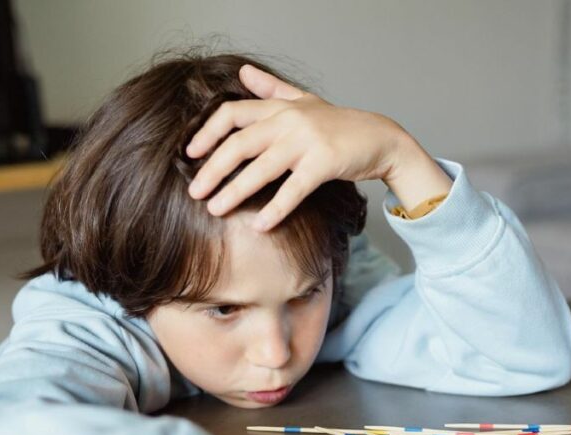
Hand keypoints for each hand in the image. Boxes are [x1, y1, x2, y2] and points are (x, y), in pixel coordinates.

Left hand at [186, 65, 450, 230]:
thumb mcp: (304, 101)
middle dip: (212, 169)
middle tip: (194, 192)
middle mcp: (289, 121)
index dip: (207, 134)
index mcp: (280, 108)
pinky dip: (275, 209)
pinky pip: (293, 190)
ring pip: (261, 168)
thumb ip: (272, 89)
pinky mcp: (324, 163)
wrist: (381, 138)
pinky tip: (259, 226)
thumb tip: (243, 72)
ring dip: (234, 191)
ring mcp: (307, 141)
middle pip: (239, 144)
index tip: (189, 154)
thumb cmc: (339, 124)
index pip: (232, 115)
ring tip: (215, 210)